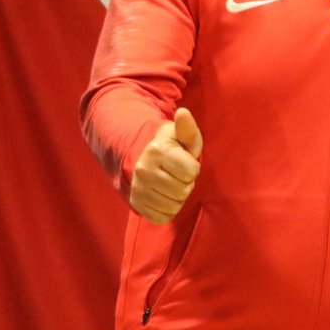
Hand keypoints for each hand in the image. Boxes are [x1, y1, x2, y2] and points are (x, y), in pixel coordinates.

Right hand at [130, 108, 202, 223]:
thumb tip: (183, 113)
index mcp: (158, 151)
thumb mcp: (182, 136)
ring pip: (174, 205)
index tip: (184, 162)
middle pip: (184, 190)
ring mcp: (138, 189)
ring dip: (178, 197)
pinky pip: (163, 217)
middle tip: (177, 175)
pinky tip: (163, 196)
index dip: (193, 168)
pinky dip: (168, 209)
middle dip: (186, 183)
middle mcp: (144, 170)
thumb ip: (187, 128)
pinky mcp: (136, 204)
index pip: (191, 171)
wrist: (141, 160)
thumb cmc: (171, 148)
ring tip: (170, 184)